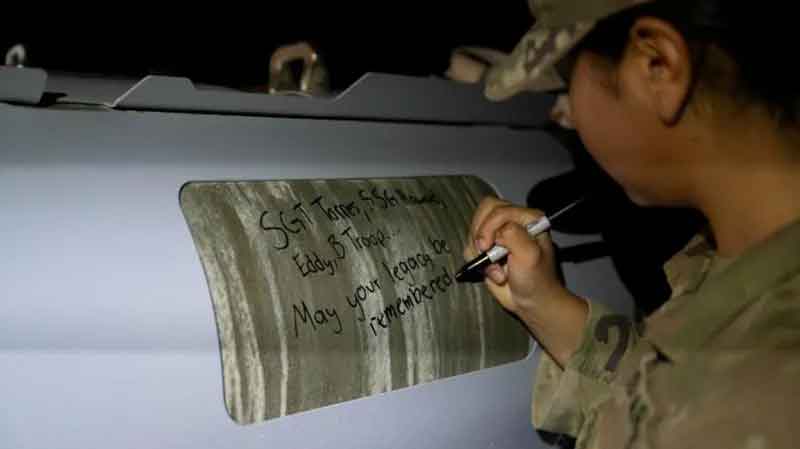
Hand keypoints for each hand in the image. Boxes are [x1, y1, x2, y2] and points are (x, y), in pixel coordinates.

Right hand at [464, 196, 564, 316]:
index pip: (497, 209)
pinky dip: (476, 260)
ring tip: (496, 269)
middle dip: (480, 235)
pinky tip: (492, 272)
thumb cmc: (536, 278)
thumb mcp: (530, 254)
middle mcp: (512, 221)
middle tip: (487, 254)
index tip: (487, 247)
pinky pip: (470, 246)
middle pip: (483, 213)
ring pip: (474, 230)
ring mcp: (498, 234)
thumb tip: (494, 233)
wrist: (531, 302)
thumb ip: (513, 235)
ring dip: (479, 252)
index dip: (488, 227)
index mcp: (527, 218)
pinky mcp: (487, 249)